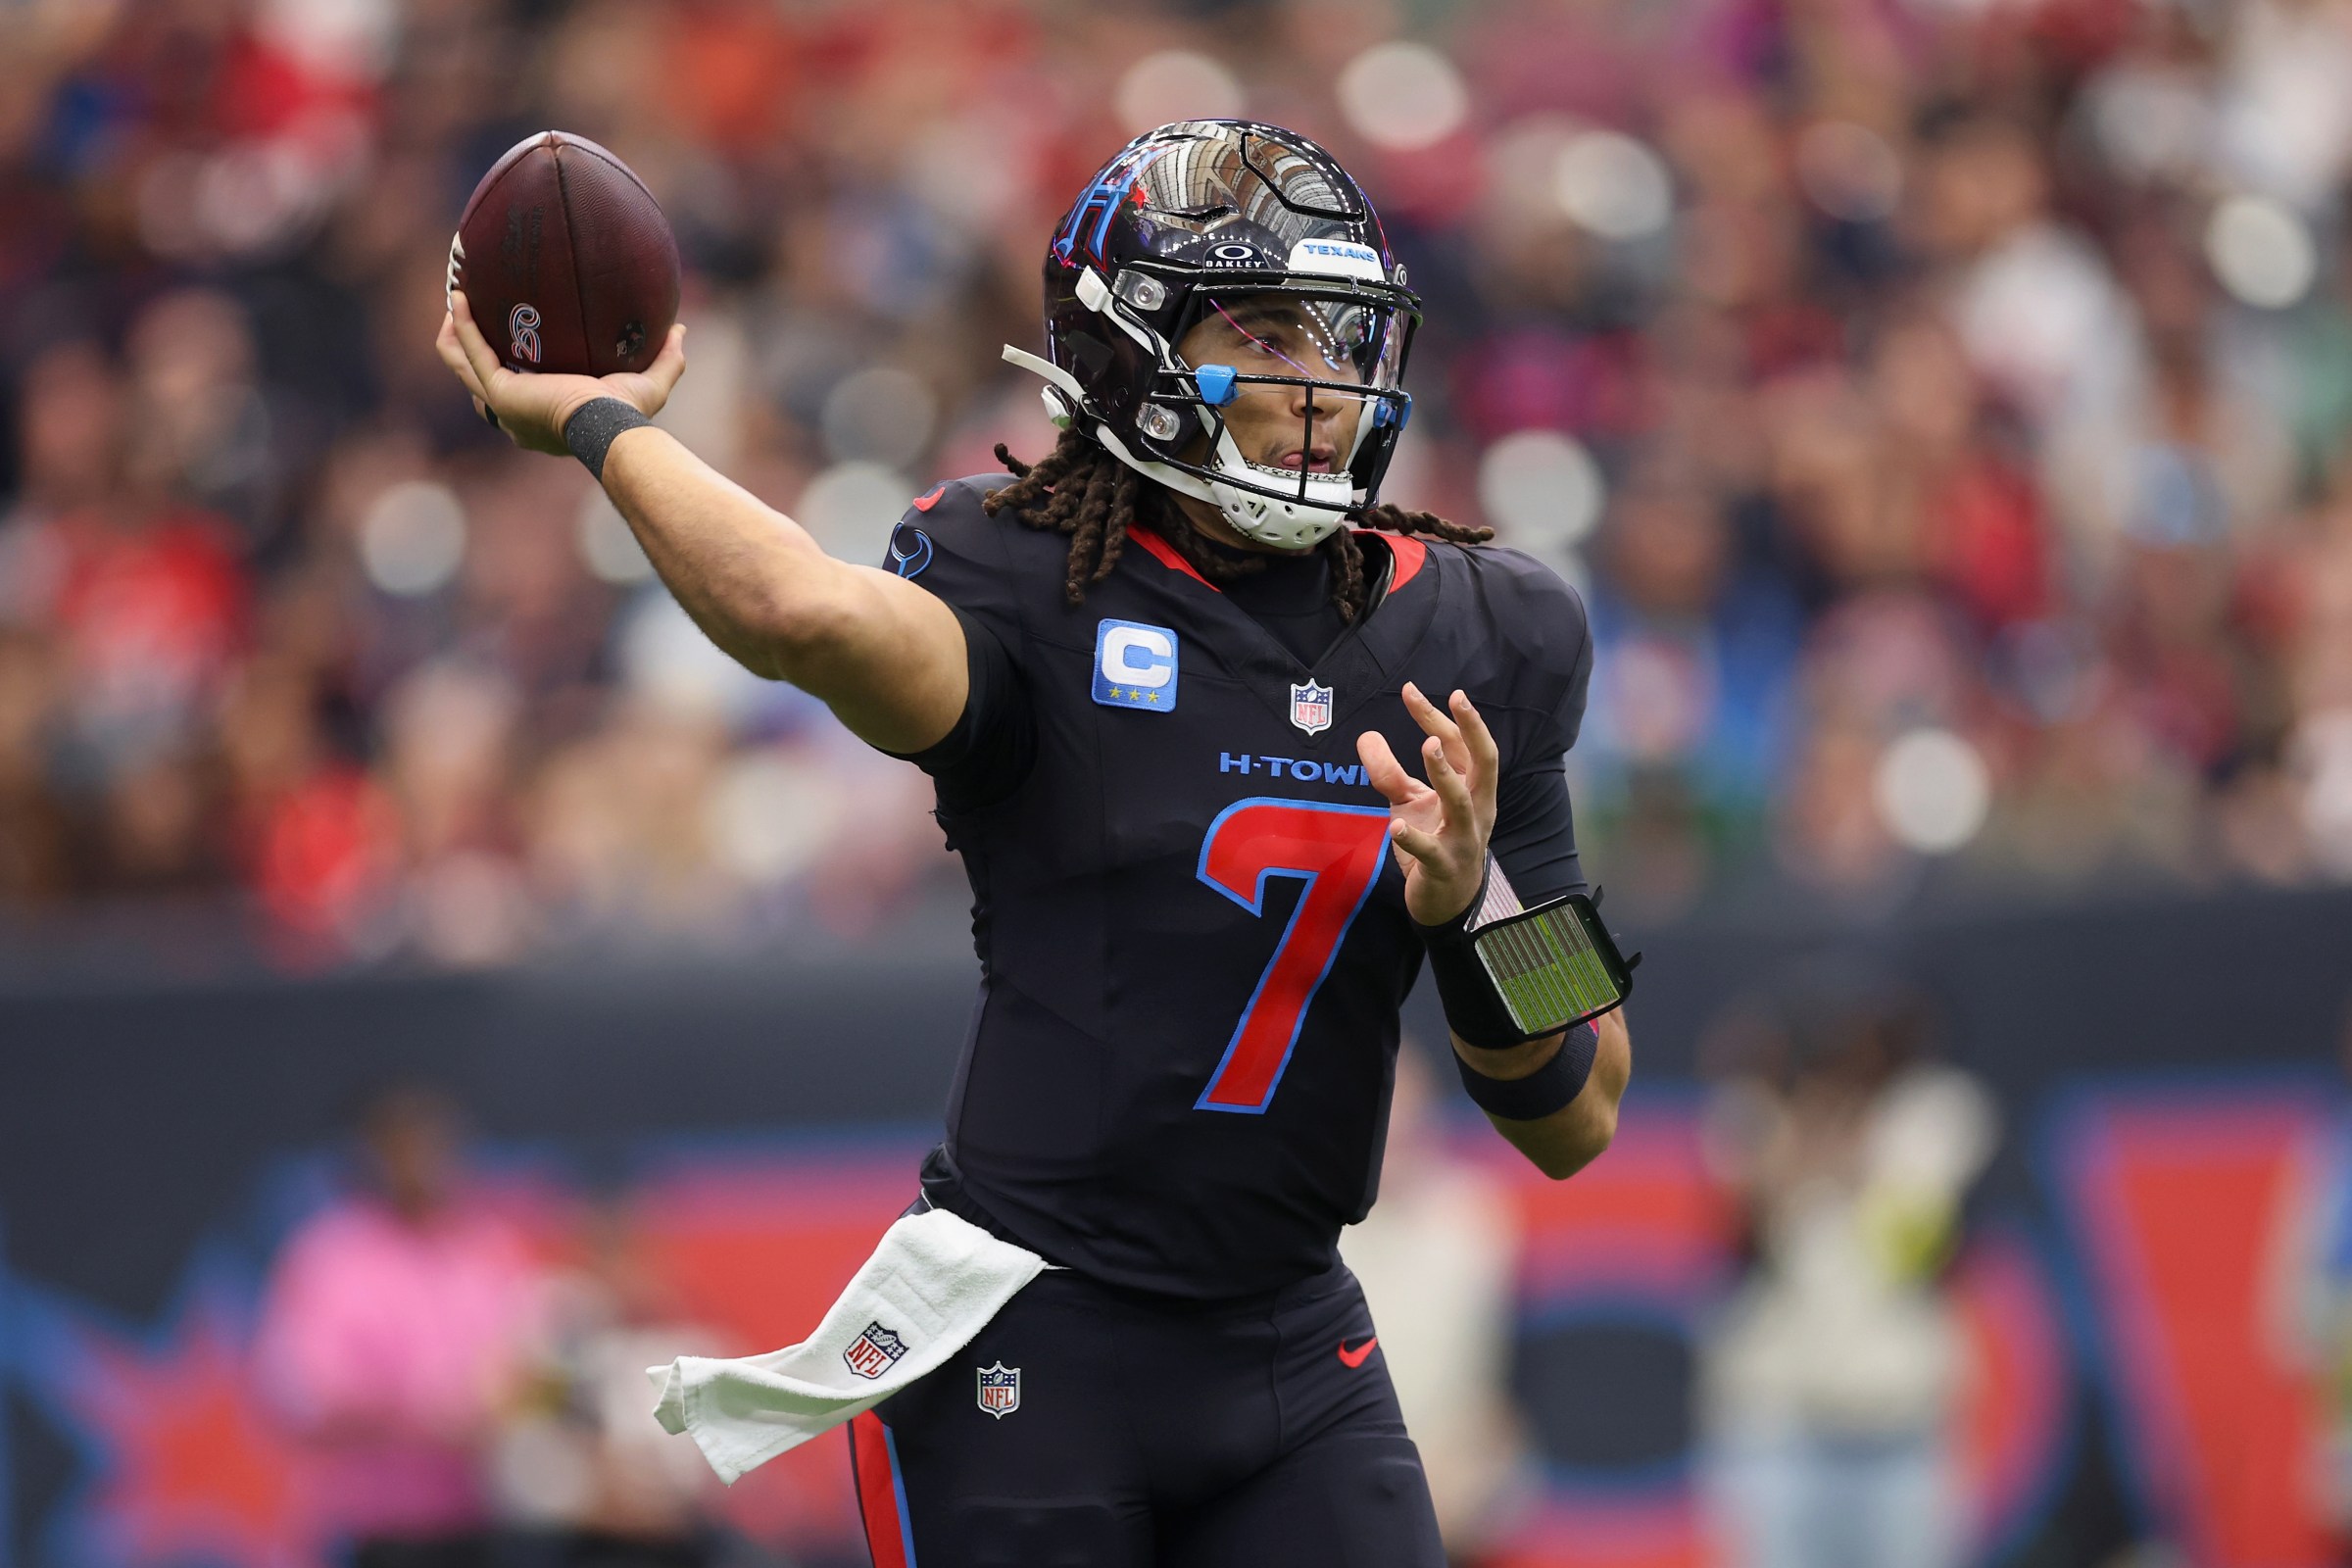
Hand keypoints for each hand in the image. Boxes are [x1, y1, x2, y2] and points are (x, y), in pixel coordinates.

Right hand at [437, 290, 685, 457]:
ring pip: (462, 365)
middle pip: (478, 378)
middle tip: (471, 310)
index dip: (505, 364)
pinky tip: (458, 297)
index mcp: (542, 416)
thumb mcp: (651, 384)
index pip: (516, 391)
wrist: (609, 426)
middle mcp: (515, 415)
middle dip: (469, 345)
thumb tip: (679, 330)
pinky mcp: (499, 392)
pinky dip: (462, 325)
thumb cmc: (628, 415)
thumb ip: (666, 359)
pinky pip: (469, 352)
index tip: (508, 332)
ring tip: (456, 299)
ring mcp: (502, 405)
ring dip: (454, 334)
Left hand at [1357, 683, 1498, 925]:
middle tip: (1455, 698)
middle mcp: (1477, 807)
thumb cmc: (1433, 839)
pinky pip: (1432, 850)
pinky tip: (1393, 826)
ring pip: (1462, 802)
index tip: (1410, 690)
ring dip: (1445, 774)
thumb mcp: (1409, 801)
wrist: (1447, 898)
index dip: (1437, 716)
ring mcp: (1464, 838)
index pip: (1459, 744)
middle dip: (1472, 728)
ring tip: (1425, 747)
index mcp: (1471, 787)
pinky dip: (1414, 838)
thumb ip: (1390, 772)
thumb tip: (1365, 736)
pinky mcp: (1445, 866)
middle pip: (1483, 762)